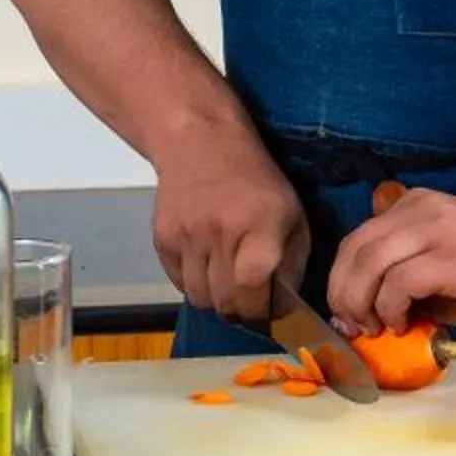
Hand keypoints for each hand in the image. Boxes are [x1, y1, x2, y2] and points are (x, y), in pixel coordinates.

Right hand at [150, 133, 306, 324]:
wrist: (200, 142)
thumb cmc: (254, 179)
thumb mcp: (292, 214)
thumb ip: (292, 263)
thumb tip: (282, 307)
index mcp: (260, 226)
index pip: (253, 288)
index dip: (262, 312)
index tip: (269, 312)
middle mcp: (220, 233)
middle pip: (226, 303)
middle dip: (242, 312)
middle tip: (250, 301)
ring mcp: (187, 237)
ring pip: (200, 299)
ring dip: (217, 300)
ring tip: (227, 280)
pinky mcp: (163, 239)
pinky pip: (179, 284)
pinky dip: (195, 284)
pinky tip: (206, 263)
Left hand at [324, 187, 455, 333]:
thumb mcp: (439, 263)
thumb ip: (401, 274)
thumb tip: (359, 310)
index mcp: (414, 206)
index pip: (357, 240)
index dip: (342, 280)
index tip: (345, 313)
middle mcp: (421, 209)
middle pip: (355, 249)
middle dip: (344, 294)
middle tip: (355, 326)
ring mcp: (437, 229)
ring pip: (370, 262)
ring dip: (363, 303)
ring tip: (379, 327)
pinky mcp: (453, 257)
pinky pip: (399, 281)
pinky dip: (391, 307)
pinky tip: (403, 323)